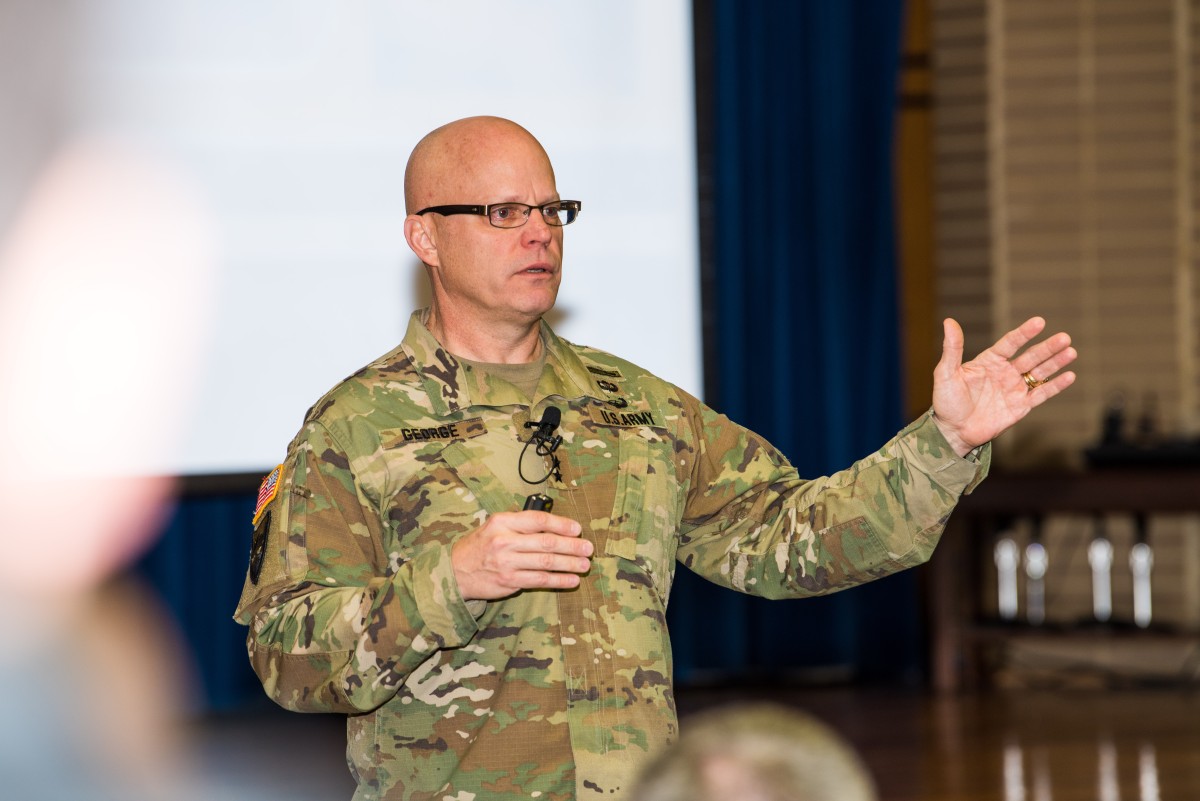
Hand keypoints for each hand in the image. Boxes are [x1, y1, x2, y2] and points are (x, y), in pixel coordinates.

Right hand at [451, 510, 591, 600]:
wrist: (455, 571)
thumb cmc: (481, 546)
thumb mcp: (496, 526)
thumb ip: (521, 525)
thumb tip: (556, 526)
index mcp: (503, 522)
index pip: (538, 520)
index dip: (561, 524)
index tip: (577, 529)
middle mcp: (504, 540)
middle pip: (546, 542)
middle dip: (571, 545)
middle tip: (588, 548)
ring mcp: (506, 562)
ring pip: (546, 562)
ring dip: (569, 563)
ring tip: (584, 564)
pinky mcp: (509, 581)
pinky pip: (539, 580)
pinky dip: (558, 580)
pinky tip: (571, 580)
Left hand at [932, 317, 1076, 455]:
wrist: (953, 432)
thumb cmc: (946, 402)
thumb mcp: (945, 374)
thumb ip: (952, 348)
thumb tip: (949, 321)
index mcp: (989, 361)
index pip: (1010, 343)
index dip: (1024, 333)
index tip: (1039, 322)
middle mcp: (1005, 372)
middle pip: (1030, 357)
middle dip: (1047, 348)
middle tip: (1064, 337)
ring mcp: (1014, 389)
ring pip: (1039, 373)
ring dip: (1055, 363)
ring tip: (1071, 351)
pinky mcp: (1020, 407)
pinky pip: (1041, 394)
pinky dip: (1055, 386)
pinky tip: (1069, 376)